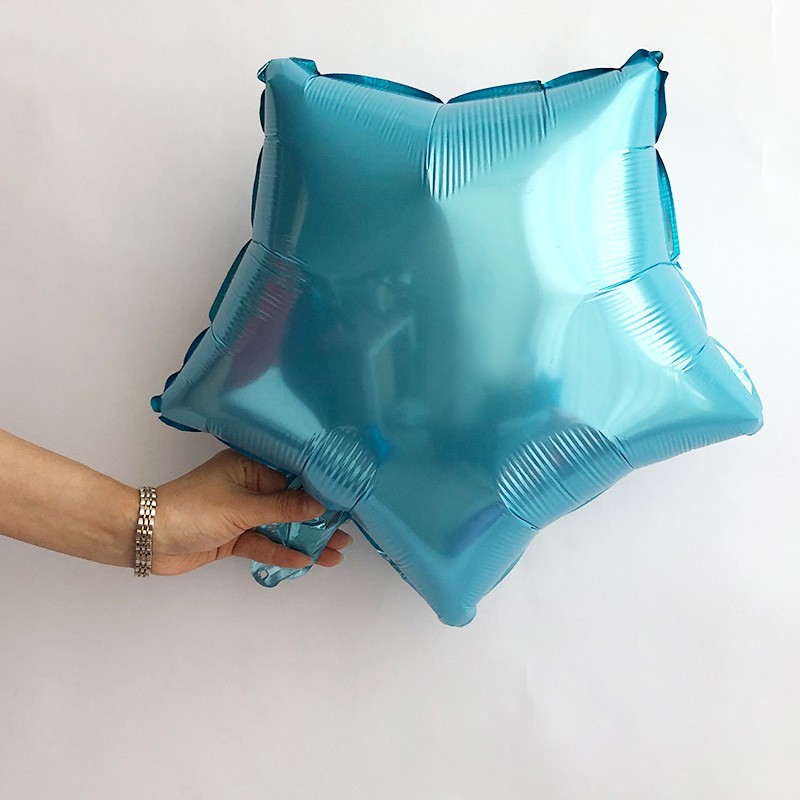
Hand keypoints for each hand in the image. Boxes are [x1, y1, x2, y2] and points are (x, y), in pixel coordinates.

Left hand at [152, 449, 351, 575]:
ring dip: (304, 540)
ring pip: (280, 527)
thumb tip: (320, 504)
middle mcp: (249, 488)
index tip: (346, 502)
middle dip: (317, 521)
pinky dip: (281, 552)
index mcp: (249, 467)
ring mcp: (241, 514)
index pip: (293, 478)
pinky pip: (263, 544)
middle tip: (347, 534)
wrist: (145, 537)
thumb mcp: (241, 507)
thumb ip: (282, 508)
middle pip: (290, 505)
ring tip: (336, 553)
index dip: (319, 492)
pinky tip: (304, 561)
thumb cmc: (192, 509)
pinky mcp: (233, 538)